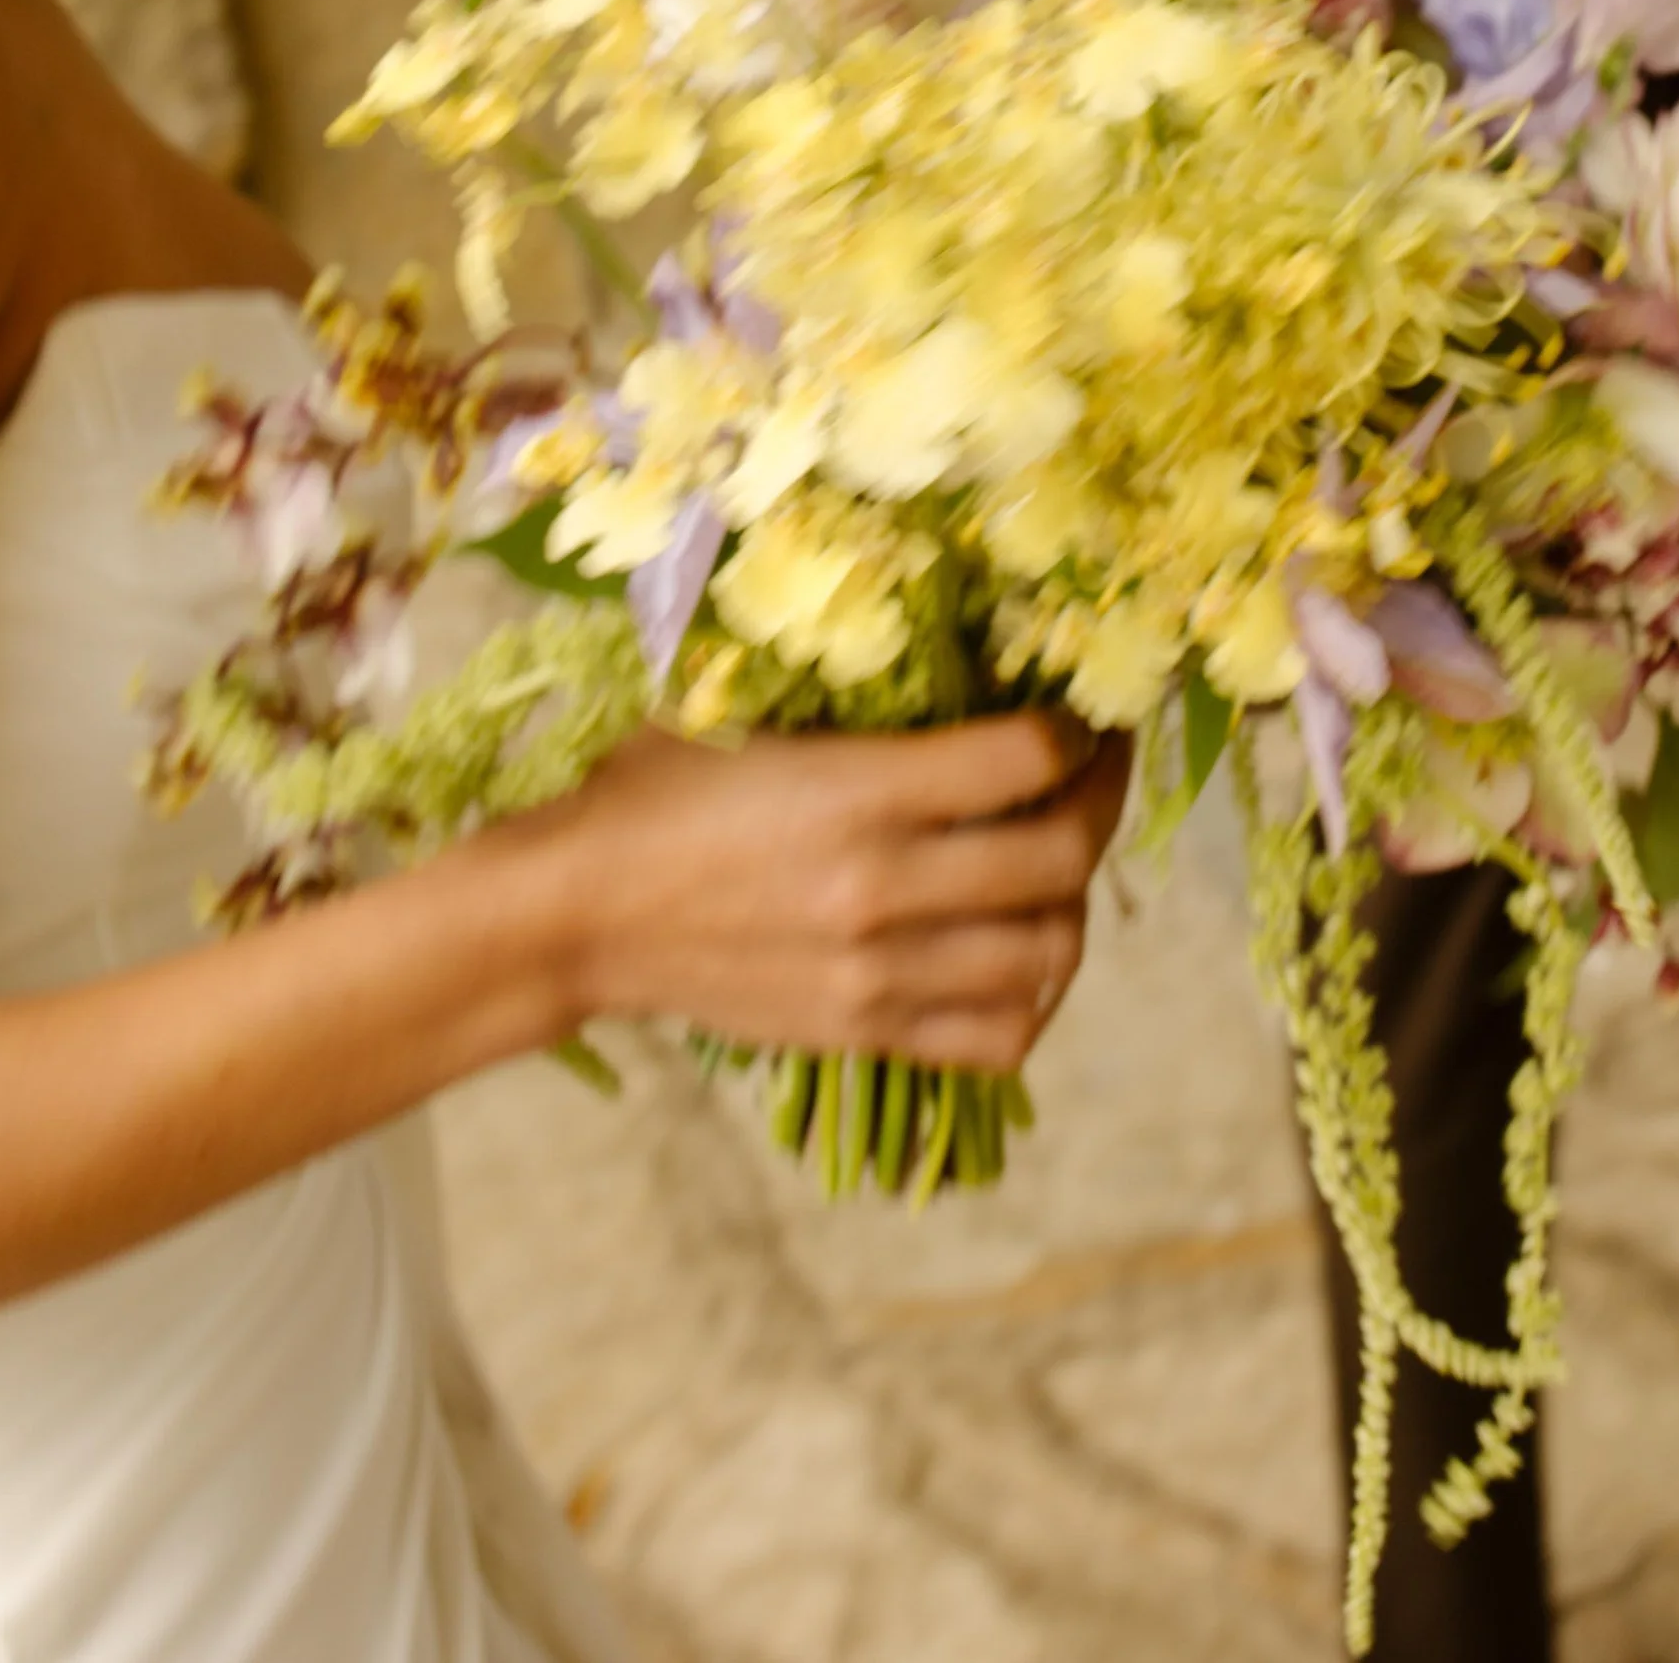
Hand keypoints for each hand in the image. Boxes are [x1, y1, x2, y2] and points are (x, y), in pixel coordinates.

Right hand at [548, 710, 1130, 1072]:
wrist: (576, 915)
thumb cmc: (652, 789)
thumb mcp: (741, 707)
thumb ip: (842, 689)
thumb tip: (945, 644)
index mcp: (856, 789)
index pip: (1027, 758)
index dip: (1079, 729)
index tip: (1083, 711)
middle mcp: (883, 885)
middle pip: (1060, 855)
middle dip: (1102, 800)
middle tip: (1097, 770)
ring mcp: (879, 972)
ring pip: (1048, 951)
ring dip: (1076, 901)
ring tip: (1062, 860)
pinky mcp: (864, 1032)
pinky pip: (1000, 1036)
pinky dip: (1036, 997)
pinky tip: (1024, 951)